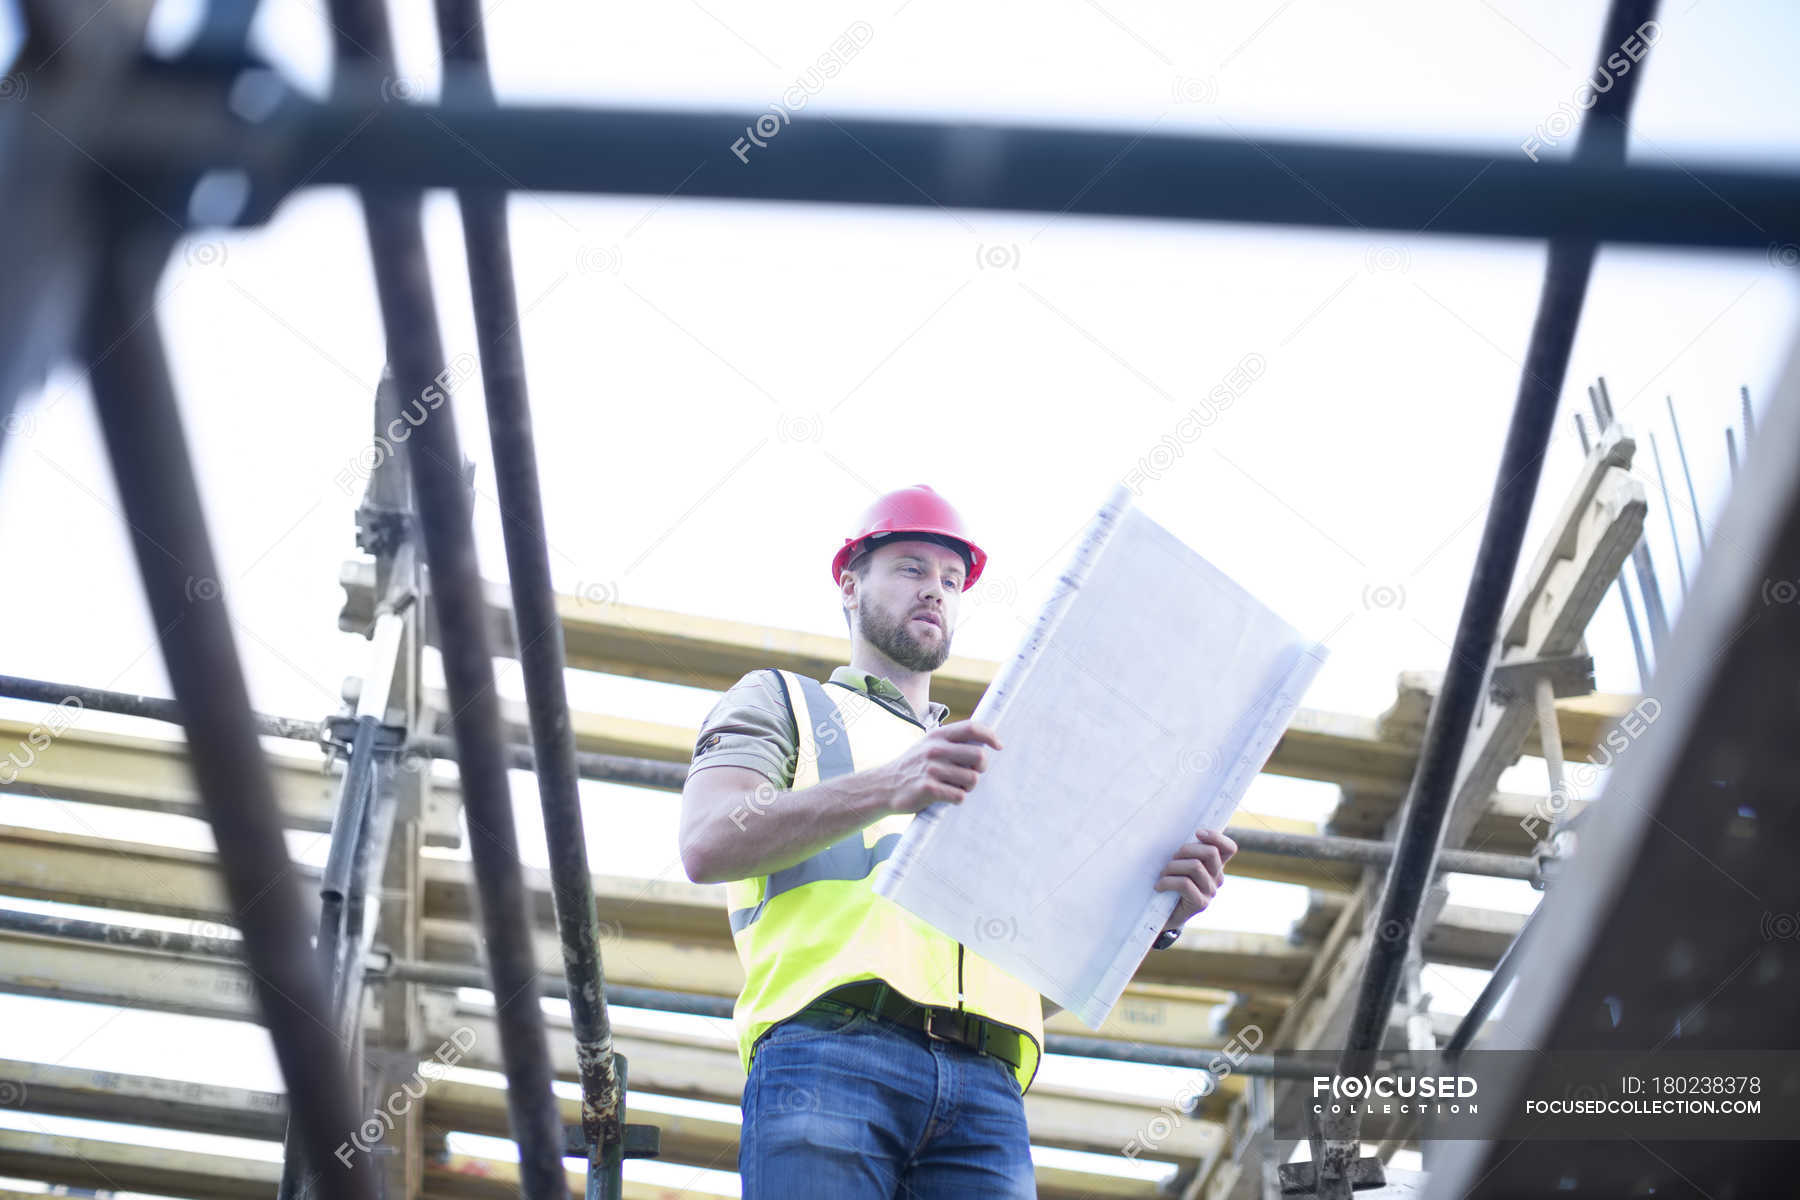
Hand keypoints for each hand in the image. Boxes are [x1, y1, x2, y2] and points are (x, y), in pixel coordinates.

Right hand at [879, 720, 1003, 815]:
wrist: (884, 786)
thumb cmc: (913, 766)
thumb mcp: (928, 745)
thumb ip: (952, 742)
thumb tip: (986, 743)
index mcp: (938, 736)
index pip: (972, 728)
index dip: (990, 736)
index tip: (999, 746)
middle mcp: (935, 749)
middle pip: (979, 757)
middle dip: (980, 769)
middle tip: (971, 774)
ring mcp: (932, 769)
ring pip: (972, 780)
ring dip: (968, 787)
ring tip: (954, 786)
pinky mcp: (929, 788)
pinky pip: (959, 796)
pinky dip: (956, 799)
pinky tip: (944, 796)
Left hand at [1154, 828, 1236, 931]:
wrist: (1161, 916)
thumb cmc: (1168, 884)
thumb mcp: (1178, 864)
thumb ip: (1185, 852)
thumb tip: (1179, 830)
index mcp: (1214, 865)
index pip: (1229, 848)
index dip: (1216, 837)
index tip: (1198, 833)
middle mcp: (1216, 878)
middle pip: (1210, 853)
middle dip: (1186, 849)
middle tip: (1171, 858)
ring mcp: (1210, 892)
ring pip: (1195, 866)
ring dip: (1173, 866)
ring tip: (1162, 874)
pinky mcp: (1200, 904)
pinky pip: (1185, 884)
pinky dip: (1167, 882)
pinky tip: (1159, 887)